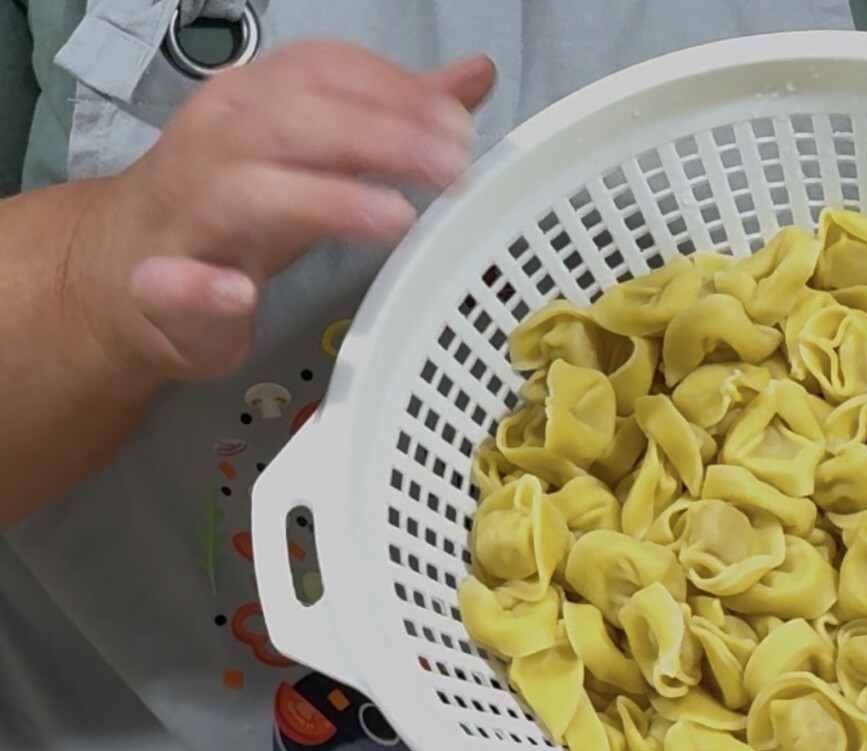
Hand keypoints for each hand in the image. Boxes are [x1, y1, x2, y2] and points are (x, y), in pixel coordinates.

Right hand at [66, 40, 494, 386]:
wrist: (125, 270)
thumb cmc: (231, 209)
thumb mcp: (316, 154)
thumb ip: (389, 119)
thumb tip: (471, 80)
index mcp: (256, 101)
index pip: (325, 71)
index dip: (393, 90)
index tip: (456, 121)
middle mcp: (219, 141)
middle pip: (300, 123)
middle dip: (381, 138)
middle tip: (451, 167)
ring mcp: (186, 211)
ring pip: (251, 192)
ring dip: (325, 201)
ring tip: (393, 219)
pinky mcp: (160, 285)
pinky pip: (173, 280)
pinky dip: (204, 286)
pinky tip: (239, 293)